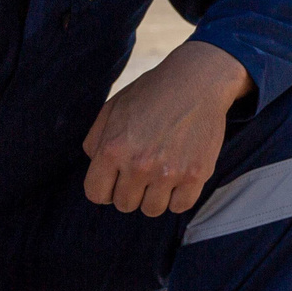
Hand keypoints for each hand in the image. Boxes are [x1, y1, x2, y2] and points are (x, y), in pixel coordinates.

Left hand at [82, 41, 252, 215]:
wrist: (197, 80)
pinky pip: (179, 206)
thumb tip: (95, 168)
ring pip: (152, 210)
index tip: (115, 179)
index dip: (104, 188)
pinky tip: (179, 176)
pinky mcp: (196, 175)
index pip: (96, 194)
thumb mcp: (113, 108)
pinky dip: (178, 196)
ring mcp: (169, 172)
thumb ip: (95, 140)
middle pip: (124, 204)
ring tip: (161, 174)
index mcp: (113, 148)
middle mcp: (139, 164)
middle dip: (130, 190)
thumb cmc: (152, 93)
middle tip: (142, 170)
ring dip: (154, 196)